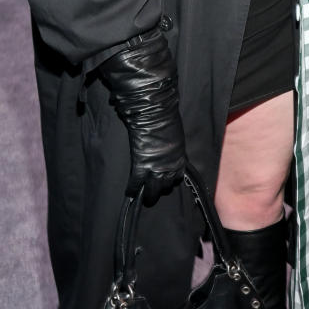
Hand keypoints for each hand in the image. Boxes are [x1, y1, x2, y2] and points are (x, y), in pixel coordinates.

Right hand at [98, 28, 185, 197]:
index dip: (172, 180)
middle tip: (155, 196)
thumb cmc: (165, 113)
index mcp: (179, 154)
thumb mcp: (172, 128)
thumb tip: (164, 132)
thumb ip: (168, 136)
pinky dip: (132, 188)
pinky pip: (137, 182)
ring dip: (149, 194)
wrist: (155, 109)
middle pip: (167, 185)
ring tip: (145, 199)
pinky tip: (129, 192)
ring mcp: (157, 166)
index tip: (168, 183)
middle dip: (161, 190)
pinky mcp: (143, 165)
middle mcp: (171, 164)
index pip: (178, 174)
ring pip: (154, 188)